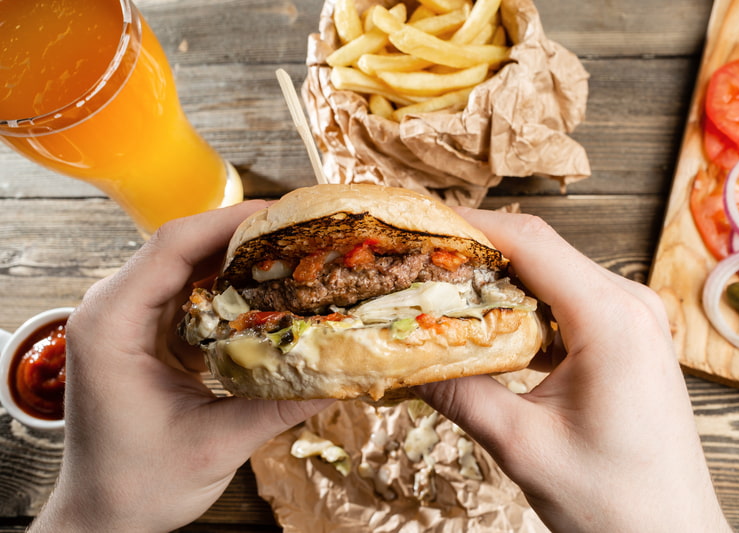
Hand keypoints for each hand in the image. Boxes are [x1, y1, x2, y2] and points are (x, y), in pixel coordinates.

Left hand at [31, 202, 331, 532]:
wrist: (103, 514)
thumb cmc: (138, 485)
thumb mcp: (215, 444)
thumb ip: (279, 407)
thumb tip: (343, 376)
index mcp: (112, 324)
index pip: (172, 247)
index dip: (229, 221)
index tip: (281, 214)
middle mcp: (112, 310)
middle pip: (181, 247)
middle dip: (242, 235)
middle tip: (300, 233)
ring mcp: (127, 320)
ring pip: (187, 266)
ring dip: (237, 259)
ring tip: (291, 256)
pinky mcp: (144, 334)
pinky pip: (189, 293)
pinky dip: (228, 288)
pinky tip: (266, 294)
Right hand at [416, 209, 730, 532]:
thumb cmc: (613, 502)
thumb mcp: (522, 446)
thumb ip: (458, 392)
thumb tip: (401, 354)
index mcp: (612, 319)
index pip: (530, 242)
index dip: (470, 226)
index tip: (419, 226)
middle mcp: (630, 305)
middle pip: (540, 251)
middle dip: (476, 252)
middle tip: (417, 264)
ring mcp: (633, 320)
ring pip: (551, 275)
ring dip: (497, 281)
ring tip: (441, 293)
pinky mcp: (626, 339)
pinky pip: (566, 304)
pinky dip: (522, 307)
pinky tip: (486, 326)